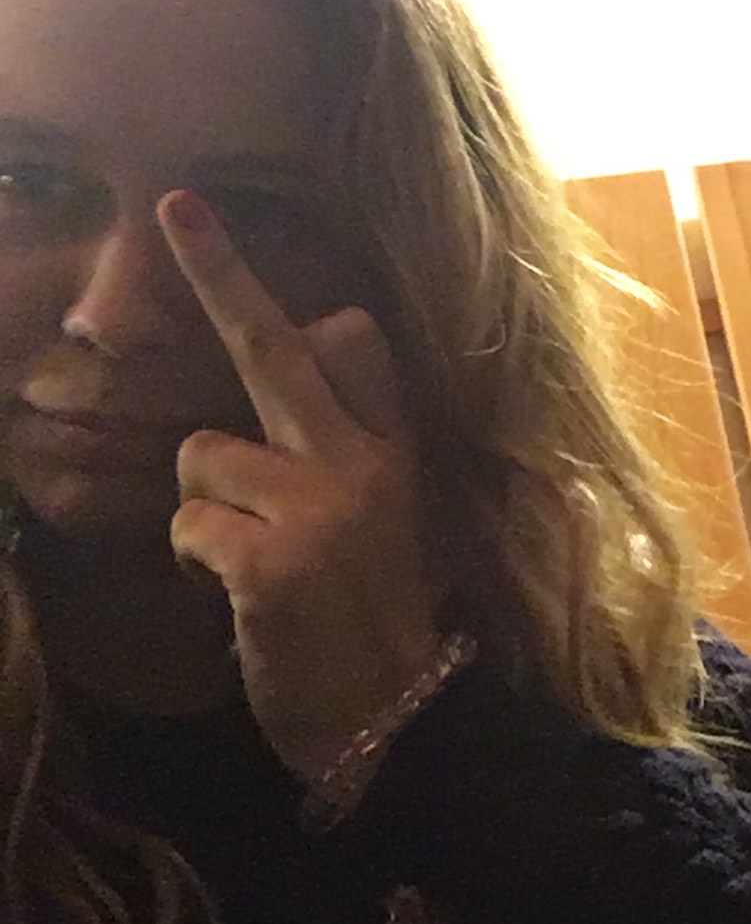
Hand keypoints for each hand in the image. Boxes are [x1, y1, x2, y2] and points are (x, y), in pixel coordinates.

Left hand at [160, 189, 444, 784]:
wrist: (400, 720)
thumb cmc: (377, 623)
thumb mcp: (393, 522)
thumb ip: (352, 449)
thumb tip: (328, 357)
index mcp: (395, 450)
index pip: (351, 346)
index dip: (288, 301)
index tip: (221, 230)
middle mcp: (364, 462)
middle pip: (277, 350)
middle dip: (223, 272)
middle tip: (177, 204)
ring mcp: (322, 506)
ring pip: (202, 456)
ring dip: (202, 510)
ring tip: (250, 562)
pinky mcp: (274, 561)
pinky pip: (187, 526)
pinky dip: (194, 564)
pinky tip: (240, 599)